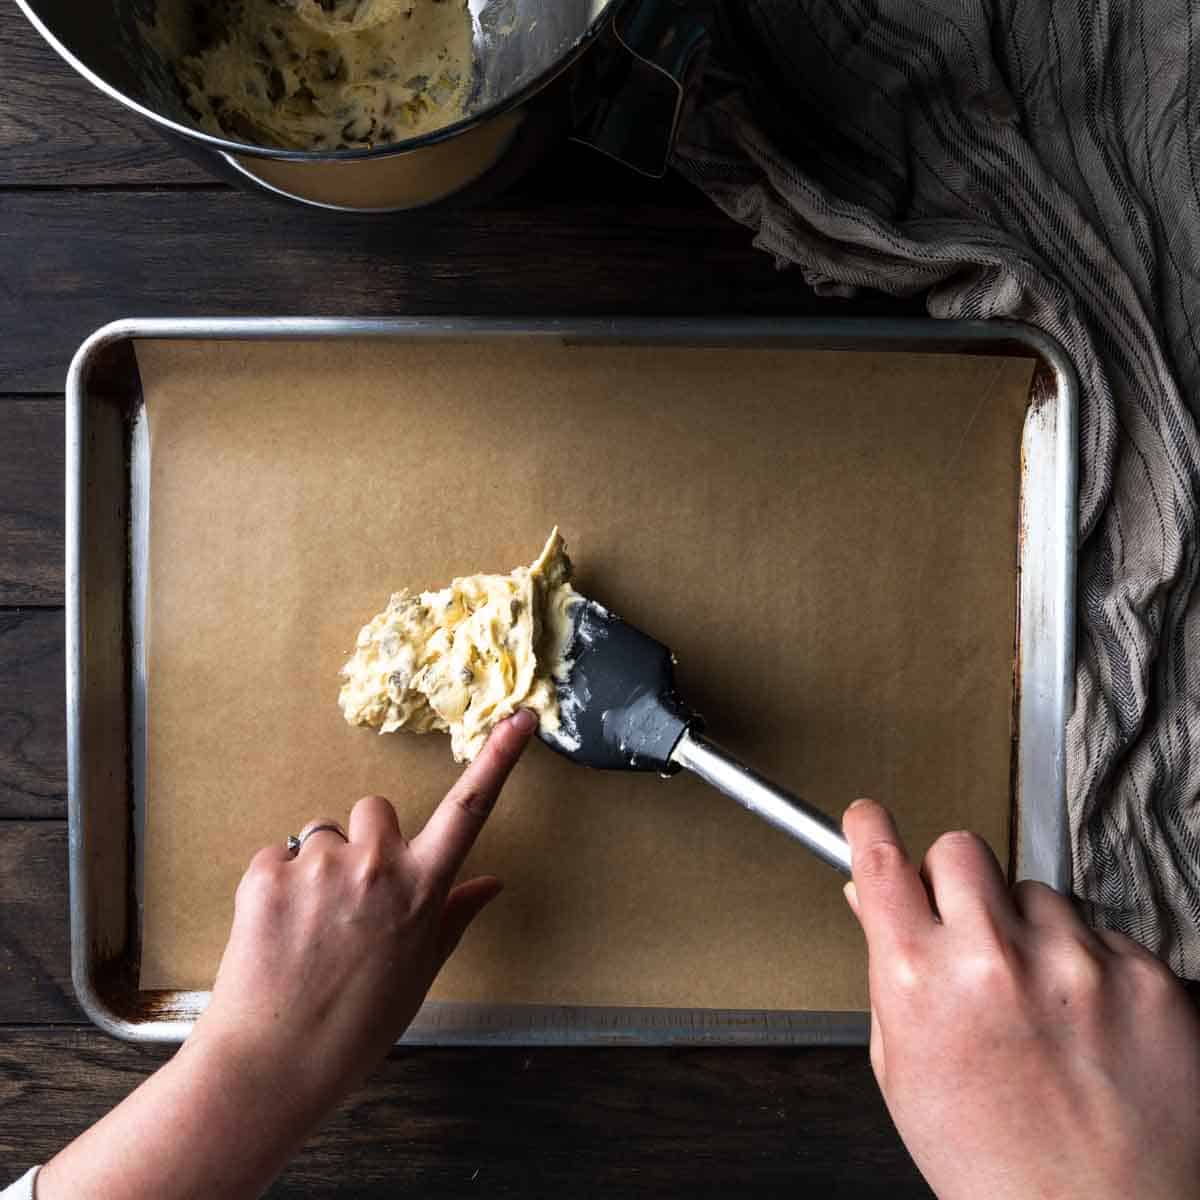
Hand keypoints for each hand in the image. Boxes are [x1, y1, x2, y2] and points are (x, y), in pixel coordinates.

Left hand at [37, 708, 536, 1199]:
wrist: (272, 1066)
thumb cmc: (355, 1027)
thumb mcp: (420, 973)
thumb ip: (453, 915)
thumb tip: (492, 882)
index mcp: (421, 890)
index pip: (470, 809)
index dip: (499, 759)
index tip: (522, 717)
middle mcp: (376, 865)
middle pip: (372, 811)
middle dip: (362, 841)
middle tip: (349, 898)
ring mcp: (320, 866)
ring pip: (320, 835)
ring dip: (316, 868)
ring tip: (307, 927)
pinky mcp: (266, 873)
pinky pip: (275, 856)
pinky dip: (274, 886)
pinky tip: (275, 932)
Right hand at [841, 799, 1199, 1199]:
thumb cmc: (996, 1167)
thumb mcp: (904, 1071)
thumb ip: (886, 973)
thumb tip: (871, 898)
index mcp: (921, 983)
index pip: (881, 861)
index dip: (870, 828)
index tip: (870, 816)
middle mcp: (995, 959)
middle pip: (961, 848)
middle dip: (954, 876)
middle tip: (966, 923)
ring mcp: (1077, 963)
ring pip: (1038, 891)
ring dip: (1029, 927)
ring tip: (1039, 1000)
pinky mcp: (1146, 977)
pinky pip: (1104, 932)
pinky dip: (1091, 965)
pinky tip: (1086, 1021)